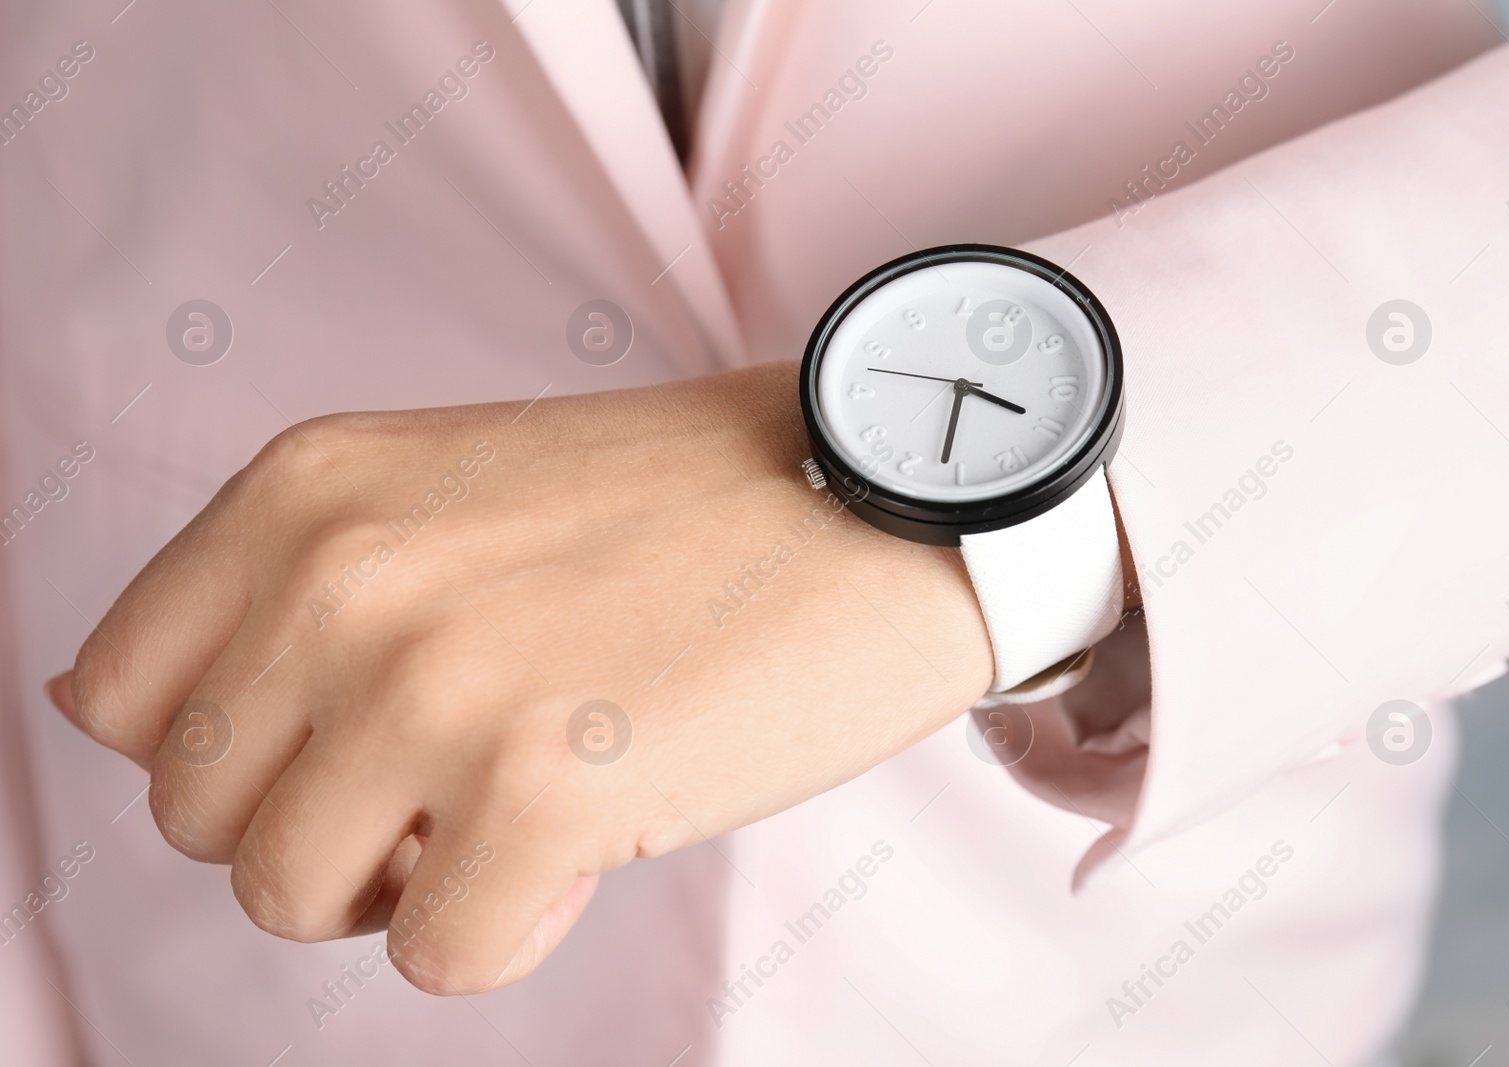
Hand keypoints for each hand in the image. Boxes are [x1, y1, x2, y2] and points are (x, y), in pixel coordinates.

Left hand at [50, 362, 992, 993]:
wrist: (883, 500)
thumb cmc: (679, 512)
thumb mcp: (444, 493)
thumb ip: (285, 592)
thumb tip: (110, 722)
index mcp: (305, 491)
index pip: (120, 700)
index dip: (241, 749)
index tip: (354, 735)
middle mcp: (343, 579)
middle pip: (201, 818)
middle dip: (324, 823)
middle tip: (465, 767)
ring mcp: (436, 687)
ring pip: (294, 901)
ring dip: (410, 879)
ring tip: (533, 790)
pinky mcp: (543, 794)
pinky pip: (442, 957)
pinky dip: (516, 920)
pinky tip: (604, 820)